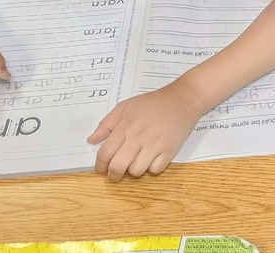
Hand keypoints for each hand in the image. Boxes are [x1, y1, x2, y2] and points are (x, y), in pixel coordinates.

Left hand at [88, 81, 203, 180]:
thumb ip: (106, 123)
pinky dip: (152, 168)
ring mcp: (156, 144)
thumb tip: (92, 140)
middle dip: (113, 175)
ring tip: (136, 161)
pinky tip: (152, 159)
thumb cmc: (153, 103)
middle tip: (115, 173)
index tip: (102, 168)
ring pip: (136, 171)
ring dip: (134, 170)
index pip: (105, 153)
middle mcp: (139, 136)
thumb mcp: (126, 106)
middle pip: (118, 166)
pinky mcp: (170, 150)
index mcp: (126, 125)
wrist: (183, 99)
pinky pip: (155, 170)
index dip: (100, 165)